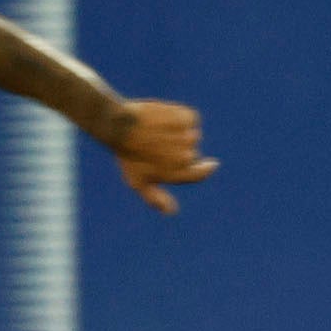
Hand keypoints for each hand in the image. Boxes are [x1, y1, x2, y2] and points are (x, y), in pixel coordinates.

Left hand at [103, 100, 217, 214]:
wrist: (120, 125)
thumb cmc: (129, 156)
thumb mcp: (138, 181)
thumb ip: (156, 198)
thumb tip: (172, 212)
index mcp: (176, 173)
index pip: (200, 173)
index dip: (204, 169)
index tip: (210, 164)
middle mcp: (185, 156)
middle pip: (192, 153)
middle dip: (177, 150)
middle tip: (155, 147)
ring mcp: (187, 136)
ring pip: (191, 135)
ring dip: (177, 134)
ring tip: (157, 133)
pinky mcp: (187, 118)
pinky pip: (189, 120)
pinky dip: (178, 119)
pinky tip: (162, 121)